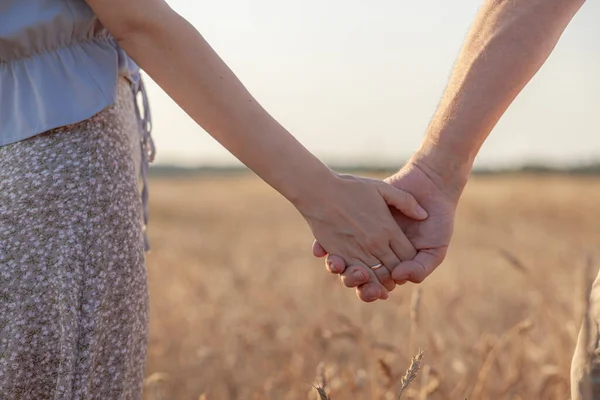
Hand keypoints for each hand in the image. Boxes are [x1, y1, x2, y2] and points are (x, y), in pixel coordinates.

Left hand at [313, 160, 461, 300]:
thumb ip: (421, 267)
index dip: (370, 291)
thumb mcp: (436, 248)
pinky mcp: (353, 222)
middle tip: (351, 277)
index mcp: (392, 264)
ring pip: (343, 261)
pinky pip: (332, 239)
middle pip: (356, 276)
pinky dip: (324, 247)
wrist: (430, 187)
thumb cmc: (438, 221)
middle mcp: (375, 254)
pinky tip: (320, 248)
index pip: (376, 285)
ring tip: (336, 263)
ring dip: (336, 267)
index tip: (368, 291)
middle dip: (351, 280)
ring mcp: (362, 238)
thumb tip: (398, 277)